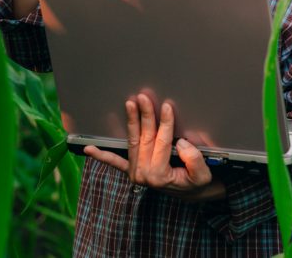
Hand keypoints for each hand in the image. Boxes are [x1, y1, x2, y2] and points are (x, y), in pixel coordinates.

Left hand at [84, 94, 224, 201]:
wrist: (189, 193)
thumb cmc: (196, 182)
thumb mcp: (203, 175)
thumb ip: (194, 161)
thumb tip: (181, 143)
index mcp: (160, 175)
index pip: (162, 143)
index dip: (166, 124)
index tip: (167, 106)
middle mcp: (143, 174)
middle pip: (145, 138)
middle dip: (145, 116)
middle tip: (143, 97)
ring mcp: (134, 172)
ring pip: (132, 141)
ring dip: (130, 121)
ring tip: (129, 103)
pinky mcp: (130, 171)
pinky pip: (115, 162)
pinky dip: (102, 156)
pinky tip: (89, 149)